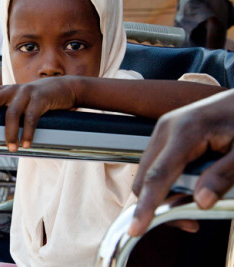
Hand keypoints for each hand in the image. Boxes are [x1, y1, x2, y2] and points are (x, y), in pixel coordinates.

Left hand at [0, 77, 76, 150]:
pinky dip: (27, 132)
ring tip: (11, 148)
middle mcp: (11, 90)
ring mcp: (25, 93)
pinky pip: (31, 117)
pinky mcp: (40, 99)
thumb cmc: (35, 100)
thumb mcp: (17, 101)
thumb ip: (3, 111)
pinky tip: (26, 144)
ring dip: (10, 133)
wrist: (64, 88)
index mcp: (3, 91)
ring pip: (11, 113)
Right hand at [129, 90, 233, 236]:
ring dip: (166, 193)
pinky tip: (192, 186)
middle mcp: (166, 128)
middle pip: (146, 177)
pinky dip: (169, 181)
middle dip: (159, 203)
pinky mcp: (167, 134)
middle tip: (191, 221)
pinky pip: (158, 164)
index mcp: (185, 130)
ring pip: (149, 173)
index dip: (147, 206)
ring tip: (197, 201)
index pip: (158, 176)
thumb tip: (199, 202)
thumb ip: (222, 176)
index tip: (136, 229)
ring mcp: (163, 130)